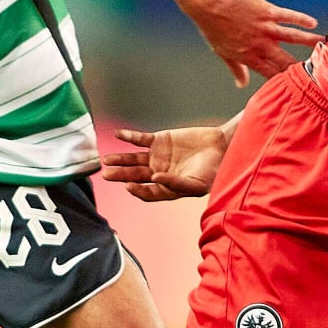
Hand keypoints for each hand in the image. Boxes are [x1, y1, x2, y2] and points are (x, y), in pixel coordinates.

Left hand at [100, 125, 227, 201]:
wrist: (221, 147)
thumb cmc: (212, 171)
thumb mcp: (196, 184)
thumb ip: (175, 183)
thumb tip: (155, 179)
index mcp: (166, 188)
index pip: (147, 192)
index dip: (137, 191)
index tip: (129, 187)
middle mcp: (158, 173)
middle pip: (135, 175)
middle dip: (120, 175)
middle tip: (106, 175)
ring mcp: (157, 157)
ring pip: (134, 159)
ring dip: (120, 159)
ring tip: (107, 160)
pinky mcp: (159, 140)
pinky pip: (140, 139)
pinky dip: (129, 137)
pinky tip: (118, 135)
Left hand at [185, 0, 319, 86]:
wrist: (209, 5)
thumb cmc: (214, 29)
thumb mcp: (223, 53)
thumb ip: (236, 69)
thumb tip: (241, 84)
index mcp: (250, 58)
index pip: (272, 74)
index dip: (286, 82)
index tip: (298, 86)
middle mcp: (261, 46)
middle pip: (286, 60)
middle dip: (302, 68)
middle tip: (318, 72)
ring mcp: (266, 28)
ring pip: (293, 37)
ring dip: (310, 42)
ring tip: (324, 46)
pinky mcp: (268, 11)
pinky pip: (288, 17)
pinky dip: (302, 20)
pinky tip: (313, 24)